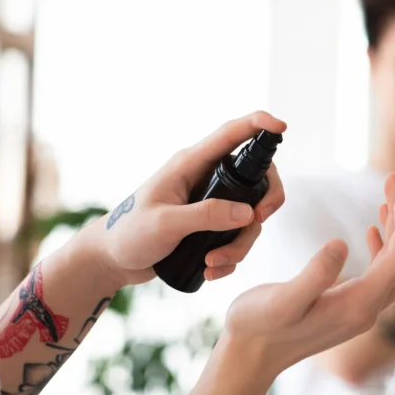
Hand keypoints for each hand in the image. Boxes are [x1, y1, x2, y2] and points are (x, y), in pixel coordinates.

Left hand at [91, 111, 286, 284]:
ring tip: (212, 262)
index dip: (259, 124)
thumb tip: (248, 213)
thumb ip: (206, 216)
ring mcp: (210, 202)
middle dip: (265, 203)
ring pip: (249, 215)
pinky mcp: (211, 225)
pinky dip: (231, 255)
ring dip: (240, 243)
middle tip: (257, 221)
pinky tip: (211, 270)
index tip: (282, 126)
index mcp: (190, 164)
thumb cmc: (129, 233)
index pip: (231, 134)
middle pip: (256, 178)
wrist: (113, 259)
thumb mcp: (165, 224)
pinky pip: (238, 236)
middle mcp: (204, 178)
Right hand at [222, 174, 394, 374]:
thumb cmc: (259, 326)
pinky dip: (381, 249)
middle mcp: (364, 312)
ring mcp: (357, 312)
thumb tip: (342, 243)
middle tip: (393, 182)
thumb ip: (315, 274)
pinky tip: (371, 231)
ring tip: (386, 200)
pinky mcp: (346, 309)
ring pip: (391, 269)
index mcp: (357, 307)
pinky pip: (377, 276)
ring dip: (394, 233)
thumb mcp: (283, 299)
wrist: (249, 357)